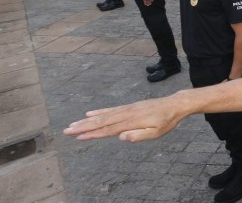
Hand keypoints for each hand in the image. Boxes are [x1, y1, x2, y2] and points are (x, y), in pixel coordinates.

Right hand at [63, 94, 184, 141]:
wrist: (174, 105)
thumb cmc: (166, 121)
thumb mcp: (156, 133)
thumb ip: (139, 135)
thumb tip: (120, 137)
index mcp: (131, 121)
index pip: (108, 129)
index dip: (92, 134)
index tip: (78, 137)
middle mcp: (126, 113)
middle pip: (101, 121)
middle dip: (83, 126)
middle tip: (67, 130)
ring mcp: (127, 109)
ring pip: (104, 115)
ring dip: (87, 120)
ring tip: (73, 123)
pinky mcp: (129, 107)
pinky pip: (111, 109)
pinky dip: (99, 112)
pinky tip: (90, 113)